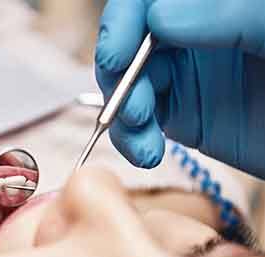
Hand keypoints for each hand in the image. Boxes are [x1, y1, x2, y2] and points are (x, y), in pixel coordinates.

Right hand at [95, 0, 264, 178]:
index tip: (116, 55)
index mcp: (215, 3)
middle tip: (134, 108)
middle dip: (121, 78)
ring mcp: (184, 74)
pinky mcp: (180, 114)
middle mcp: (193, 33)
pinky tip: (147, 152)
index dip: (123, 22)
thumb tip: (160, 17)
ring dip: (123, 115)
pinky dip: (132, 139)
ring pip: (127, 85)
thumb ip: (229, 14)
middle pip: (129, 43)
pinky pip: (139, 122)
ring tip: (143, 142)